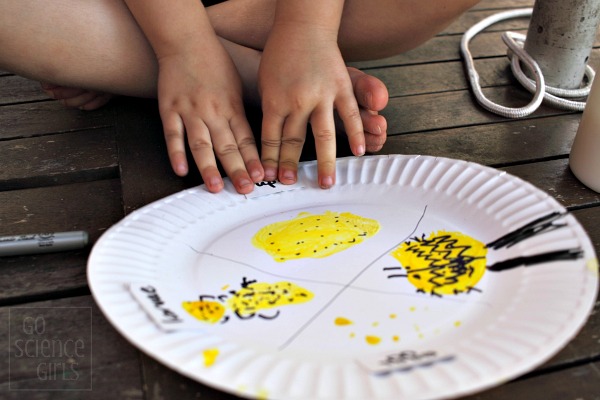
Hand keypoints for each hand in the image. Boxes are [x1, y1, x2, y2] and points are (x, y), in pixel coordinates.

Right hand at [157, 40, 263, 193]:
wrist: (186, 41)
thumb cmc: (215, 63)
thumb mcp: (237, 86)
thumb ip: (241, 114)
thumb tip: (253, 140)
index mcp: (232, 107)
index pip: (246, 139)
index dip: (254, 160)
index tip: (261, 177)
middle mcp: (213, 111)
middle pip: (227, 146)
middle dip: (237, 170)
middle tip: (245, 189)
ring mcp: (190, 111)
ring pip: (201, 144)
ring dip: (209, 168)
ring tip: (215, 188)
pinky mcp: (169, 109)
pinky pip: (173, 134)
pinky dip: (176, 153)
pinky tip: (181, 170)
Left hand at [258, 23, 364, 188]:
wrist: (303, 26)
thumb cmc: (280, 54)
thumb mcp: (266, 82)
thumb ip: (270, 109)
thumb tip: (267, 137)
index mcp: (274, 101)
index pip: (270, 139)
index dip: (270, 160)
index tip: (269, 177)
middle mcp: (297, 101)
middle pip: (293, 141)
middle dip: (289, 165)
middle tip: (290, 184)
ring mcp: (321, 95)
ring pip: (323, 135)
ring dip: (324, 162)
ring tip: (326, 183)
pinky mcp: (340, 88)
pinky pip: (349, 114)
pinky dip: (356, 133)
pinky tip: (360, 151)